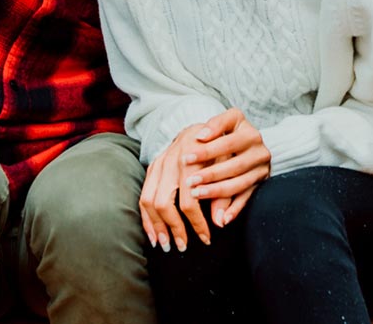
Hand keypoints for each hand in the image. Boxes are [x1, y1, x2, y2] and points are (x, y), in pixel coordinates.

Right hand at [139, 125, 212, 250]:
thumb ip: (224, 194)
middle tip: (181, 247)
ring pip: (147, 200)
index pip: (188, 201)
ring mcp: (157, 165)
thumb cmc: (220, 148)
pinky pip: (142, 196)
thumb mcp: (229, 167)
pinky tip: (153, 234)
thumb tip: (220, 223)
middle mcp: (169, 163)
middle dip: (172, 228)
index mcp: (190, 161)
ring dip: (155, 226)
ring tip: (164, 245)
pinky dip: (146, 217)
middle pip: (163, 203)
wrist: (202, 126)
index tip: (206, 239)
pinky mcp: (152, 168)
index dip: (197, 223)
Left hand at [182, 109, 270, 226]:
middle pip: (234, 166)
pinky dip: (235, 209)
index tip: (185, 158)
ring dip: (218, 192)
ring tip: (198, 195)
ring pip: (240, 183)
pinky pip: (248, 198)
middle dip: (210, 175)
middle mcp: (260, 150)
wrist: (249, 141)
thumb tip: (199, 137)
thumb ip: (214, 126)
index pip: (228, 143)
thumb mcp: (225, 123)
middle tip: (189, 182)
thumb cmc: (228, 131)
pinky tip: (222, 218)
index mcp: (249, 132)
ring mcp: (262, 168)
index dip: (206, 151)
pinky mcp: (261, 182)